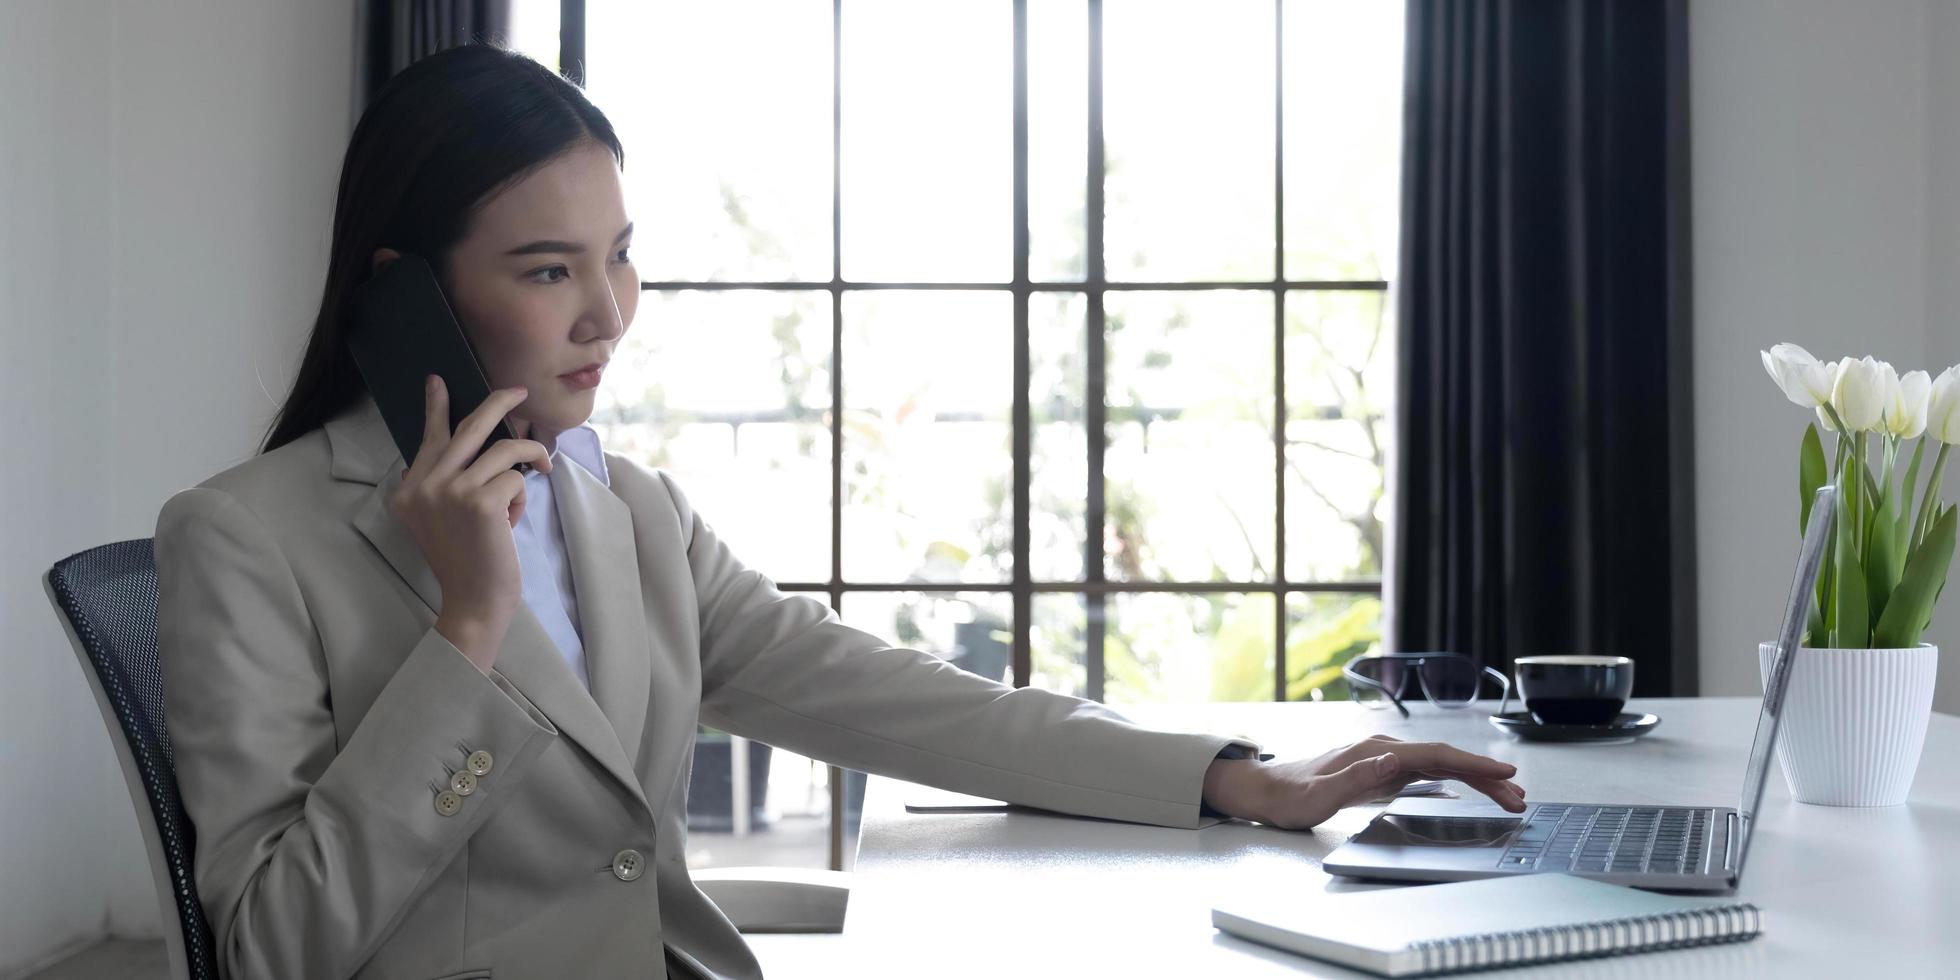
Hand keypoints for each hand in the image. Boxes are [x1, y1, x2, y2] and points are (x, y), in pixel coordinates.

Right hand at [387, 375, 552, 668]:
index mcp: (408, 490)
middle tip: (519, 392)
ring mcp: (449, 491)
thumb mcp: (441, 519)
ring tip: (542, 468)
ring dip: (530, 457)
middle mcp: (422, 486)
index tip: (438, 381)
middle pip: (468, 427)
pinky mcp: (480, 500)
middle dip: (499, 403)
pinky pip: (516, 477)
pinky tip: (513, 519)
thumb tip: (471, 444)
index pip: (430, 438)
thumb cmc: (466, 562)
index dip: (436, 407)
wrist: (473, 602)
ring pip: (503, 450)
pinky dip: (522, 496)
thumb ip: (444, 485)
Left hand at [1201, 734, 1524, 829]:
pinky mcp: (1379, 772)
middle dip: (1485, 776)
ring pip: (1440, 766)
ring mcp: (1382, 759)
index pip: (1435, 755)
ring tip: (1506, 797)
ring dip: (1474, 780)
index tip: (1504, 775)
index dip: (1472, 765)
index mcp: (1374, 753)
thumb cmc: (1288, 797)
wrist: (1264, 791)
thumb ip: (1353, 779)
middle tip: (1518, 797)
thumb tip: (1391, 761)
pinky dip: (1453, 781)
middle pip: (1445, 759)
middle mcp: (1382, 750)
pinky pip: (1426, 774)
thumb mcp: (1317, 796)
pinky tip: (1467, 792)